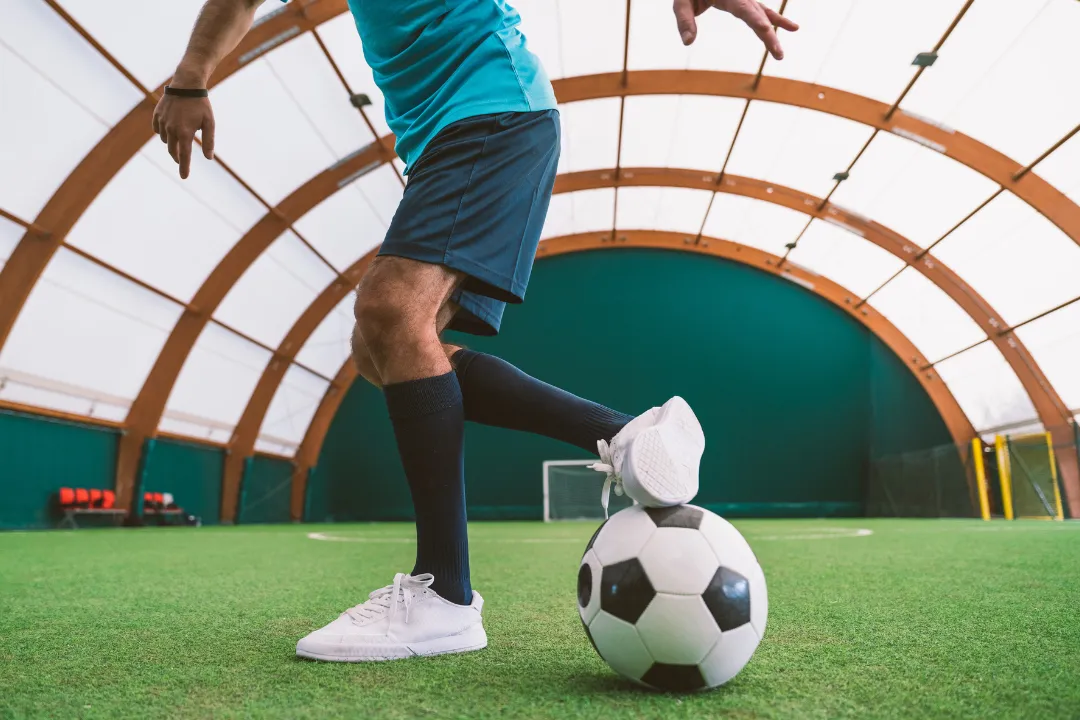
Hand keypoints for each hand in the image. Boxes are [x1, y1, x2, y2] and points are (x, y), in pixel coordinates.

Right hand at [151, 88, 215, 178]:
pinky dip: (163, 133)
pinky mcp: (157, 115)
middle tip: (182, 160)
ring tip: (179, 139)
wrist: (186, 84)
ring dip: (172, 143)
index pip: (185, 156)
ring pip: (165, 140)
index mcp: (185, 133)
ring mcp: (162, 122)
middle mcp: (171, 129)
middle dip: (178, 158)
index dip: (184, 168)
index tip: (184, 177)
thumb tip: (208, 158)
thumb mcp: (209, 123)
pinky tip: (169, 130)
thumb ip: (208, 141)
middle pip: (173, 151)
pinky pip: (157, 130)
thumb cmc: (201, 105)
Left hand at [673, 0, 798, 59]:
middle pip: (758, 15)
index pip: (744, 9)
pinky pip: (762, 11)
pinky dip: (774, 18)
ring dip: (777, 27)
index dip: (755, 19)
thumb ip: (684, 21)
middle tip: (778, 54)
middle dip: (769, 35)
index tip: (766, 29)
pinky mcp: (744, 2)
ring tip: (791, 36)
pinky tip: (791, 27)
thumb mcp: (680, 2)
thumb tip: (688, 42)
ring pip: (763, 13)